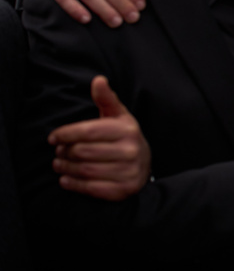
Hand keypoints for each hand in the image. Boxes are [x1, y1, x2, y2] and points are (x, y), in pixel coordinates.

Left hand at [48, 76, 150, 200]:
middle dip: (65, 152)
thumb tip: (98, 80)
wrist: (144, 164)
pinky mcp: (124, 189)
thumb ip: (106, 98)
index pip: (88, 131)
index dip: (65, 134)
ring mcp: (129, 171)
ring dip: (65, 168)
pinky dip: (74, 184)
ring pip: (85, 170)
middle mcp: (131, 150)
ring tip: (58, 164)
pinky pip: (91, 188)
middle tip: (58, 152)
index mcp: (127, 129)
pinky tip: (66, 179)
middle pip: (83, 151)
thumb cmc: (124, 137)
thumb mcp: (118, 116)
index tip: (52, 137)